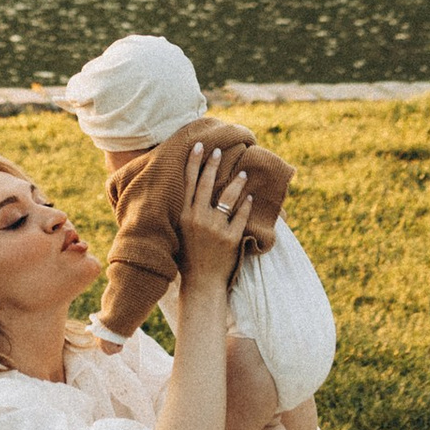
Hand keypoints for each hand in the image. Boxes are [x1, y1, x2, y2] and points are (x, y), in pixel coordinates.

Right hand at [176, 139, 252, 286]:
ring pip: (227, 197)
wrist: (202, 283)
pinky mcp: (231, 237)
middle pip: (207, 184)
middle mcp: (198, 219)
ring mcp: (215, 228)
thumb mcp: (180, 232)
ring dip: (236, 183)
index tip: (200, 146)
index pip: (189, 183)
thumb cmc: (188, 257)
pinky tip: (249, 197)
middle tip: (219, 151)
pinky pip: (241, 215)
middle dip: (212, 165)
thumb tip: (190, 191)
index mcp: (183, 216)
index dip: (194, 163)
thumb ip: (185, 213)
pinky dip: (246, 205)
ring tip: (242, 173)